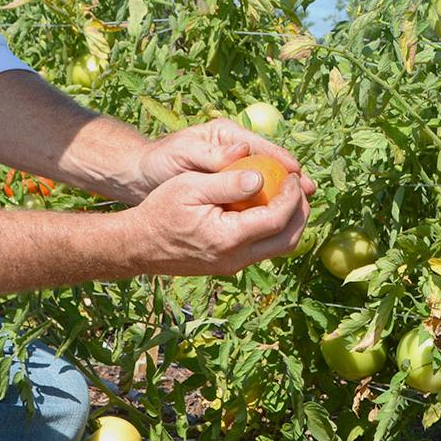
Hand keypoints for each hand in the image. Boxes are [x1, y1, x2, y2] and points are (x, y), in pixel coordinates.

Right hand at [119, 162, 308, 275]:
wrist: (139, 245)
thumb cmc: (160, 210)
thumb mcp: (190, 186)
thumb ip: (227, 182)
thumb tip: (261, 177)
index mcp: (228, 238)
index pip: (277, 219)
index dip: (292, 196)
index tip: (293, 175)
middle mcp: (236, 258)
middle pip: (288, 239)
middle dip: (301, 212)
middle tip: (299, 187)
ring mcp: (234, 266)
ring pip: (279, 248)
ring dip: (291, 222)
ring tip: (289, 195)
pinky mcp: (229, 266)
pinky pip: (262, 249)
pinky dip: (273, 229)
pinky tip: (267, 206)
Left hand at [131, 117, 316, 200]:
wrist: (139, 175)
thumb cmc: (159, 161)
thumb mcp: (184, 155)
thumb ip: (213, 156)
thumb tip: (243, 151)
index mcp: (227, 133)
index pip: (263, 146)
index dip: (283, 162)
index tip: (299, 177)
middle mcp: (234, 148)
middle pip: (270, 163)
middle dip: (289, 180)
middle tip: (309, 195)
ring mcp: (232, 168)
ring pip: (265, 181)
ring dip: (281, 195)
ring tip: (301, 209)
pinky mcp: (228, 185)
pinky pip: (253, 195)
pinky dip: (265, 205)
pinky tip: (275, 219)